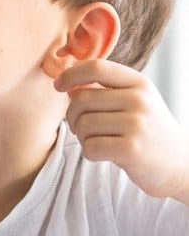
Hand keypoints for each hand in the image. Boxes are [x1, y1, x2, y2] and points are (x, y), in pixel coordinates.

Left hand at [56, 59, 188, 202]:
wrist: (181, 167)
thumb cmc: (150, 132)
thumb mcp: (135, 102)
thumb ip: (104, 91)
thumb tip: (67, 85)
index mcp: (139, 83)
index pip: (96, 67)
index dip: (71, 74)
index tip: (58, 85)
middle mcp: (139, 100)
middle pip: (82, 99)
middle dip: (73, 115)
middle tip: (80, 127)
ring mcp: (137, 124)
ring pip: (83, 124)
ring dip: (81, 136)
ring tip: (96, 141)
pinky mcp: (132, 150)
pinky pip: (90, 147)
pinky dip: (89, 152)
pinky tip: (103, 154)